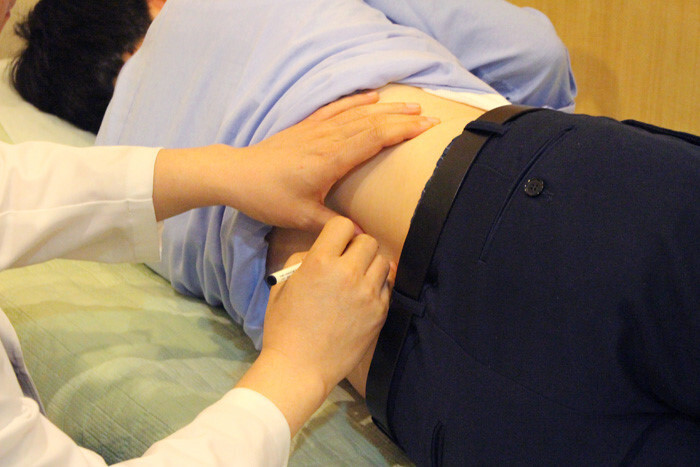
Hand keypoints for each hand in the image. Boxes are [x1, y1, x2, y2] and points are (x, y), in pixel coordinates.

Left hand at [234, 91, 437, 231]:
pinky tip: (372, 96)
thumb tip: (364, 238)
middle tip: (431, 117)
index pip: (374, 139)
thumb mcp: (302, 218)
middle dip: (404, 118)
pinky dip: (356, 101)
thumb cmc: (269, 198)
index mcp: (330, 160)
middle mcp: (327, 140)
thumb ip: (335, 225)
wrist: (236, 175)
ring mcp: (316, 130)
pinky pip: (336, 109)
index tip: (426, 128)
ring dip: (387, 108)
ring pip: (358, 113)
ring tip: (412, 103)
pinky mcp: (306, 127)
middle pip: (372, 123)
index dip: (402, 131)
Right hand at [236, 217, 394, 434]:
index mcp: (319, 262)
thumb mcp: (282, 285)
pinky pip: (388, 286)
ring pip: (382, 261)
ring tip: (357, 280)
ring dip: (370, 266)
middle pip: (368, 241)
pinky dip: (378, 287)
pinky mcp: (380, 312)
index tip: (336, 244)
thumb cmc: (284, 327)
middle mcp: (347, 273)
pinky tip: (363, 298)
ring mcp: (367, 294)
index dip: (339, 232)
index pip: (342, 225)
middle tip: (348, 262)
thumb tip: (320, 251)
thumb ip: (301, 260)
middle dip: (357, 248)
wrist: (300, 368)